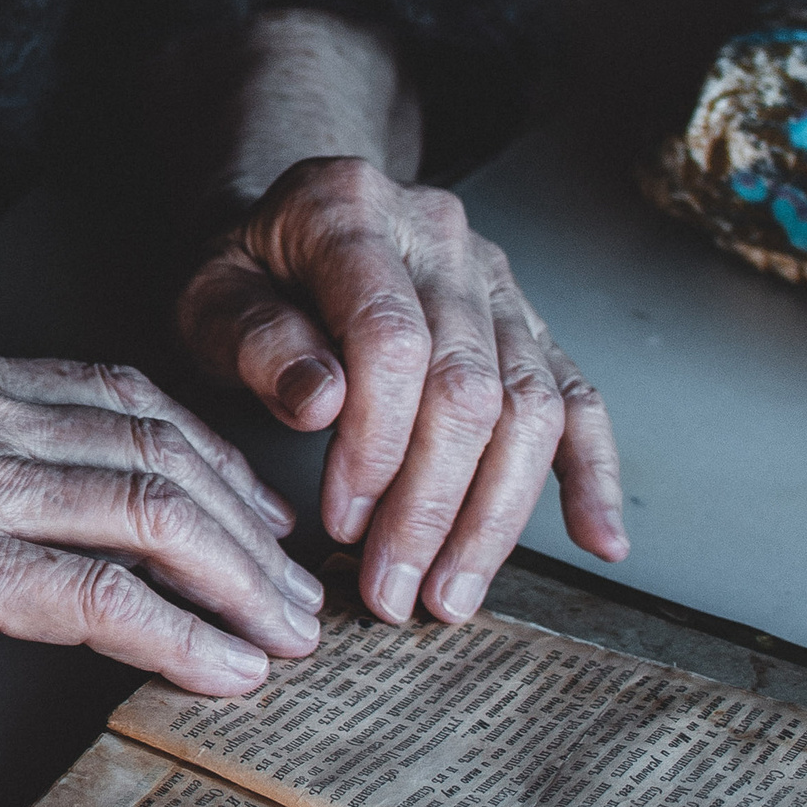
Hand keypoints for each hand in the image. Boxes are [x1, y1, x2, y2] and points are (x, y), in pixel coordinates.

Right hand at [0, 343, 324, 727]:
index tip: (256, 520)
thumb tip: (64, 525)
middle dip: (247, 526)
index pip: (120, 396)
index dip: (208, 458)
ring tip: (284, 638)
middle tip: (296, 590)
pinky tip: (221, 671)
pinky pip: (103, 595)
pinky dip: (182, 636)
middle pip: (155, 447)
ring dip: (238, 585)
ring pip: (150, 511)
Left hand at [176, 157, 627, 624]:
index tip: (342, 523)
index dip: (374, 443)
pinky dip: (591, 472)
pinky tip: (598, 539)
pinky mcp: (528, 322)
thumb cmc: (243, 273)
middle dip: (433, 506)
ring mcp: (494, 277)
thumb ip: (253, 339)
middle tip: (396, 593)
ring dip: (495, 516)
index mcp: (351, 211)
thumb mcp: (208, 295)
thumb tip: (322, 402)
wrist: (284, 226)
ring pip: (530, 405)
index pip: (390, 339)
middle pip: (468, 385)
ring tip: (451, 595)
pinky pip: (578, 398)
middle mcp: (438, 235)